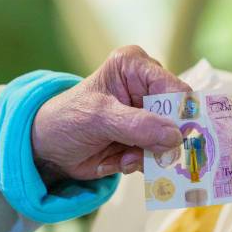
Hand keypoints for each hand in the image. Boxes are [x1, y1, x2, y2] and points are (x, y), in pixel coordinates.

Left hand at [31, 45, 190, 183]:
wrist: (49, 146)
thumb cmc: (67, 119)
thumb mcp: (99, 118)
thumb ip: (137, 126)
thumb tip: (175, 136)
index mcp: (136, 67)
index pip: (174, 89)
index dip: (182, 114)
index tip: (177, 139)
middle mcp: (147, 87)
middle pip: (179, 116)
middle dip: (166, 140)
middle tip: (150, 155)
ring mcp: (149, 116)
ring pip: (171, 140)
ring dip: (151, 155)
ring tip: (124, 158)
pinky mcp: (146, 139)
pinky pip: (160, 155)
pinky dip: (144, 164)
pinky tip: (120, 161)